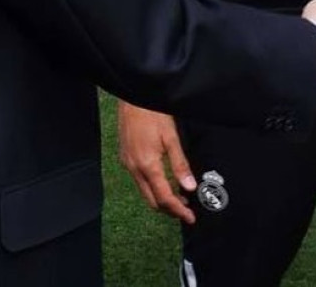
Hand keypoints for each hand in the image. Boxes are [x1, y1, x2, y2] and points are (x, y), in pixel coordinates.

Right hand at [116, 101, 196, 223]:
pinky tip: (164, 181)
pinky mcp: (125, 158)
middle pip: (152, 200)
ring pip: (144, 192)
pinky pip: (139, 180)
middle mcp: (134, 169)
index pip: (164, 197)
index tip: (191, 218)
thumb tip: (190, 187)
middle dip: (169, 209)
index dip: (178, 210)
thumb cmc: (153, 113)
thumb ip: (180, 163)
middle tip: (187, 211)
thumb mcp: (171, 137)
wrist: (132, 97)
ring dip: (161, 199)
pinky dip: (152, 187)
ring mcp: (127, 164)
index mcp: (147, 165)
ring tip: (180, 198)